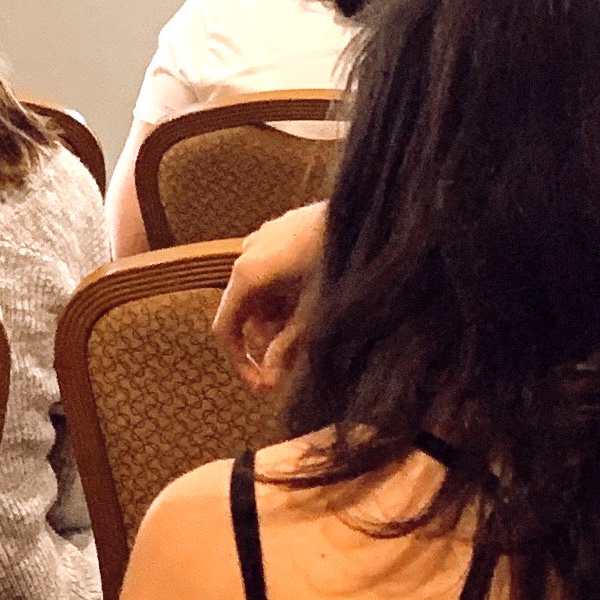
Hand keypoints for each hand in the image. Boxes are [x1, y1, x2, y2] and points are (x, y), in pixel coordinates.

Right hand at [213, 202, 326, 398]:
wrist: (375, 211)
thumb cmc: (344, 261)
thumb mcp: (318, 314)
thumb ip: (289, 348)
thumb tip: (269, 379)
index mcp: (247, 273)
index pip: (224, 328)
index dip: (240, 364)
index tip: (261, 387)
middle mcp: (247, 252)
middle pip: (244, 312)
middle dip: (267, 342)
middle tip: (296, 364)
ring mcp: (264, 237)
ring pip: (260, 293)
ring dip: (280, 319)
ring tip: (314, 331)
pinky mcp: (283, 230)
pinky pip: (272, 272)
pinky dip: (287, 295)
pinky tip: (317, 302)